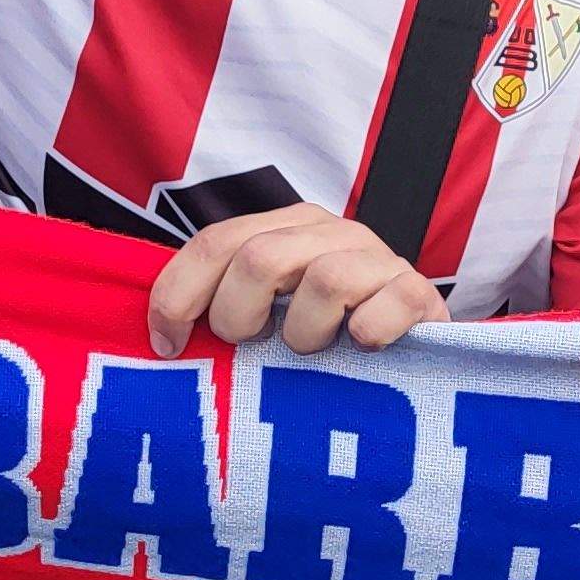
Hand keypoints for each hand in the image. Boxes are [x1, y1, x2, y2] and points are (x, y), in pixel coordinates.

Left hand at [146, 203, 444, 357]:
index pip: (215, 242)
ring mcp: (378, 258)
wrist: (415, 352)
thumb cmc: (326, 338)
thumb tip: (160, 339)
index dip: (178, 295)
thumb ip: (222, 305)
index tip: (168, 346)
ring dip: (304, 334)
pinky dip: (367, 334)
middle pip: (259, 258)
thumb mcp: (268, 313)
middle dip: (239, 317)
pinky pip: (383, 307)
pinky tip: (363, 348)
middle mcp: (330, 232)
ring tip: (311, 352)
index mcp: (284, 227)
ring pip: (323, 280)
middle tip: (250, 348)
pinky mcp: (418, 291)